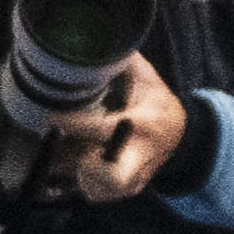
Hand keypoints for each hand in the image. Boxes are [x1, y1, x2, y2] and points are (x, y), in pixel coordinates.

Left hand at [54, 53, 186, 205]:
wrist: (183, 137)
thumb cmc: (160, 105)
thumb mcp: (149, 81)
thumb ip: (125, 63)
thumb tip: (99, 40)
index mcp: (143, 125)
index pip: (102, 129)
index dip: (71, 124)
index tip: (51, 116)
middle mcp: (139, 156)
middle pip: (112, 178)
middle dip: (83, 168)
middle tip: (63, 153)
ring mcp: (135, 177)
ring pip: (98, 189)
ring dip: (73, 173)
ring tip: (60, 153)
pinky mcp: (128, 189)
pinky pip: (96, 193)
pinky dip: (77, 180)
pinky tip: (69, 163)